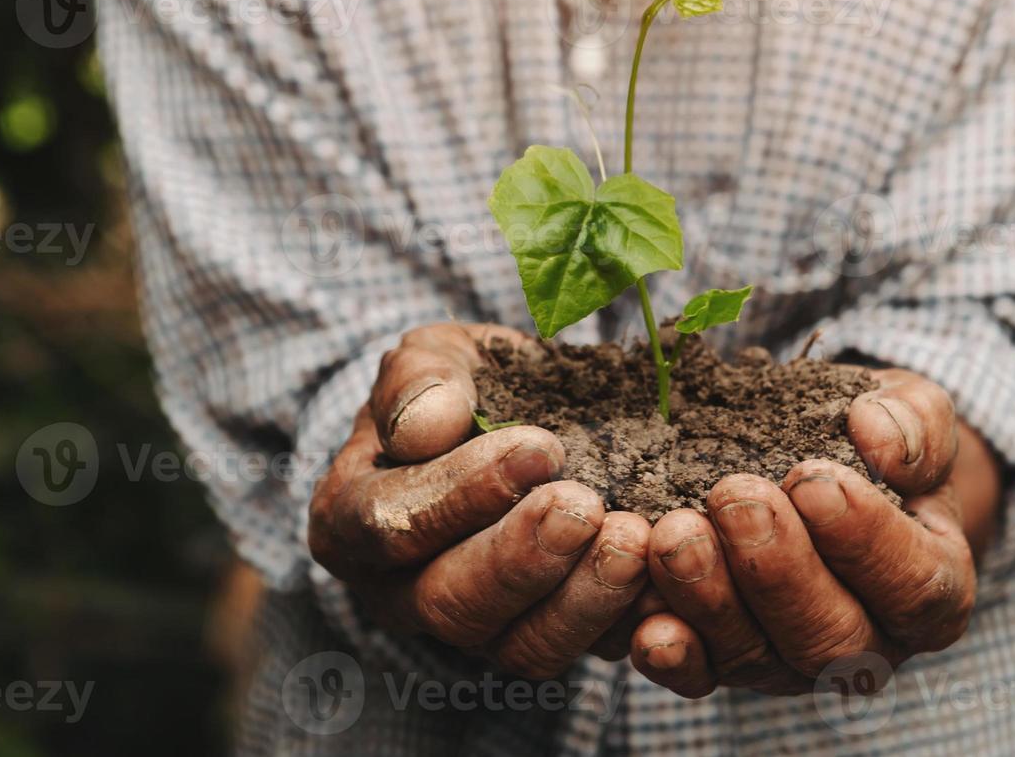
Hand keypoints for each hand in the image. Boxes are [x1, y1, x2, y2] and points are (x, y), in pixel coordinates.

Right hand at [308, 323, 652, 677]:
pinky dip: (624, 623)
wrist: (512, 420)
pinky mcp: (538, 640)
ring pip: (518, 646)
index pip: (393, 524)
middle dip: (523, 557)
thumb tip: (429, 424)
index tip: (538, 447)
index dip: (464, 491)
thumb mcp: (431, 359)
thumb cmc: (457, 388)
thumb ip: (419, 380)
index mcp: (351, 520)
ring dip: (581, 600)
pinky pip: (580, 654)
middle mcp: (401, 592)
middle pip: (451, 601)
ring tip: (633, 542)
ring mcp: (473, 629)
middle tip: (585, 507)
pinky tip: (662, 579)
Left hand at [629, 369, 999, 696]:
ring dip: (711, 600)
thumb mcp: (910, 412)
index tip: (814, 479)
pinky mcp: (725, 665)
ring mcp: (791, 662)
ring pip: (756, 656)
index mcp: (930, 588)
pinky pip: (698, 675)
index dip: (865, 540)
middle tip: (735, 497)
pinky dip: (671, 652)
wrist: (815, 460)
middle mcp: (866, 642)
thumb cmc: (872, 443)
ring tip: (675, 535)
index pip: (912, 584)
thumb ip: (914, 423)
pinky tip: (644, 621)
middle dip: (778, 569)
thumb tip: (880, 440)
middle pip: (830, 636)